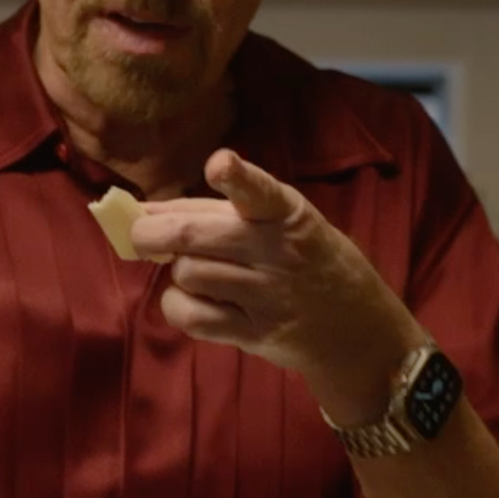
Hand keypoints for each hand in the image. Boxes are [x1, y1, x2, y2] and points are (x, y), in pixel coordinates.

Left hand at [130, 150, 420, 420]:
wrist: (358, 330)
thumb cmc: (312, 263)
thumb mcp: (288, 224)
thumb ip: (224, 213)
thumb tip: (146, 212)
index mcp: (289, 214)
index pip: (261, 190)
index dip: (237, 176)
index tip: (219, 164)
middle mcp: (278, 252)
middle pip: (193, 237)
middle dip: (151, 233)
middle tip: (141, 234)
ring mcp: (267, 296)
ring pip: (187, 274)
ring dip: (178, 271)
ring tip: (194, 270)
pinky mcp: (256, 333)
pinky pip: (193, 316)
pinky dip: (178, 306)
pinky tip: (191, 300)